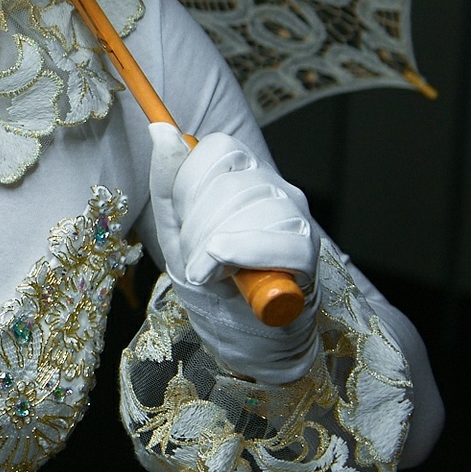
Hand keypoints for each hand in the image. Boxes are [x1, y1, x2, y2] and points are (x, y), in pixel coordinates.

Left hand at [148, 124, 320, 383]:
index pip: (217, 148)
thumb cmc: (216, 285)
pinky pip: (277, 239)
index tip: (183, 222)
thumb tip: (161, 131)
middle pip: (226, 182)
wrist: (249, 341)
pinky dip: (243, 257)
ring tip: (214, 274)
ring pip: (247, 208)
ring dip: (213, 249)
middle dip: (196, 228)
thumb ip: (169, 184)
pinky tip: (231, 277)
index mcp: (244, 177)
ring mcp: (296, 217)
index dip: (190, 185)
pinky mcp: (309, 252)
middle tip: (196, 261)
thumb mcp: (177, 235)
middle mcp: (275, 188)